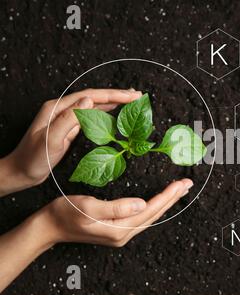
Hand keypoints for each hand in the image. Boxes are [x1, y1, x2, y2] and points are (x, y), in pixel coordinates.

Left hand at [0, 88, 142, 195]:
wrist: (21, 172)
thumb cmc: (33, 158)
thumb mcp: (51, 139)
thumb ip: (69, 119)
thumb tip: (89, 101)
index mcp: (58, 108)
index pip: (91, 96)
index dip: (113, 95)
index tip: (131, 96)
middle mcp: (62, 109)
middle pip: (94, 97)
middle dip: (117, 95)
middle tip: (137, 95)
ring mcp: (65, 117)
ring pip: (94, 105)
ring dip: (113, 102)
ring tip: (131, 101)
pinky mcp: (69, 127)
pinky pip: (91, 116)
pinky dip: (106, 112)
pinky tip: (115, 113)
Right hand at [36, 179, 192, 246]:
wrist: (49, 226)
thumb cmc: (65, 214)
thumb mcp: (89, 207)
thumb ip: (116, 207)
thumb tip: (142, 204)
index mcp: (119, 229)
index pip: (150, 210)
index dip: (167, 196)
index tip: (181, 183)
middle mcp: (124, 234)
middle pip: (154, 214)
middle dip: (172, 198)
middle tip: (187, 184)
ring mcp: (121, 233)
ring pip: (150, 216)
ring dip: (165, 202)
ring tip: (178, 190)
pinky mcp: (117, 229)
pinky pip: (142, 217)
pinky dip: (154, 206)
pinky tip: (159, 200)